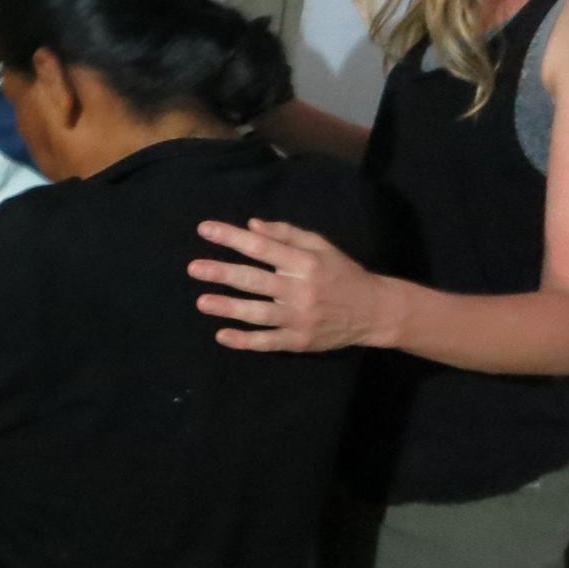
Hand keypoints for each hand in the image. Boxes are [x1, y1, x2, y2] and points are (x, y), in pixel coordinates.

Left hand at [188, 218, 398, 352]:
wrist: (374, 311)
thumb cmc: (341, 273)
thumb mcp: (320, 245)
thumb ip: (286, 234)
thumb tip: (251, 225)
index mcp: (304, 262)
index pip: (262, 246)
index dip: (232, 237)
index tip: (204, 229)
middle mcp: (301, 289)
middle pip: (256, 280)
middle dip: (222, 273)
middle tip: (194, 268)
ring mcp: (300, 318)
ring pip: (258, 313)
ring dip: (228, 307)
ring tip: (201, 302)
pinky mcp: (300, 341)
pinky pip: (268, 342)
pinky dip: (245, 341)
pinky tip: (222, 335)